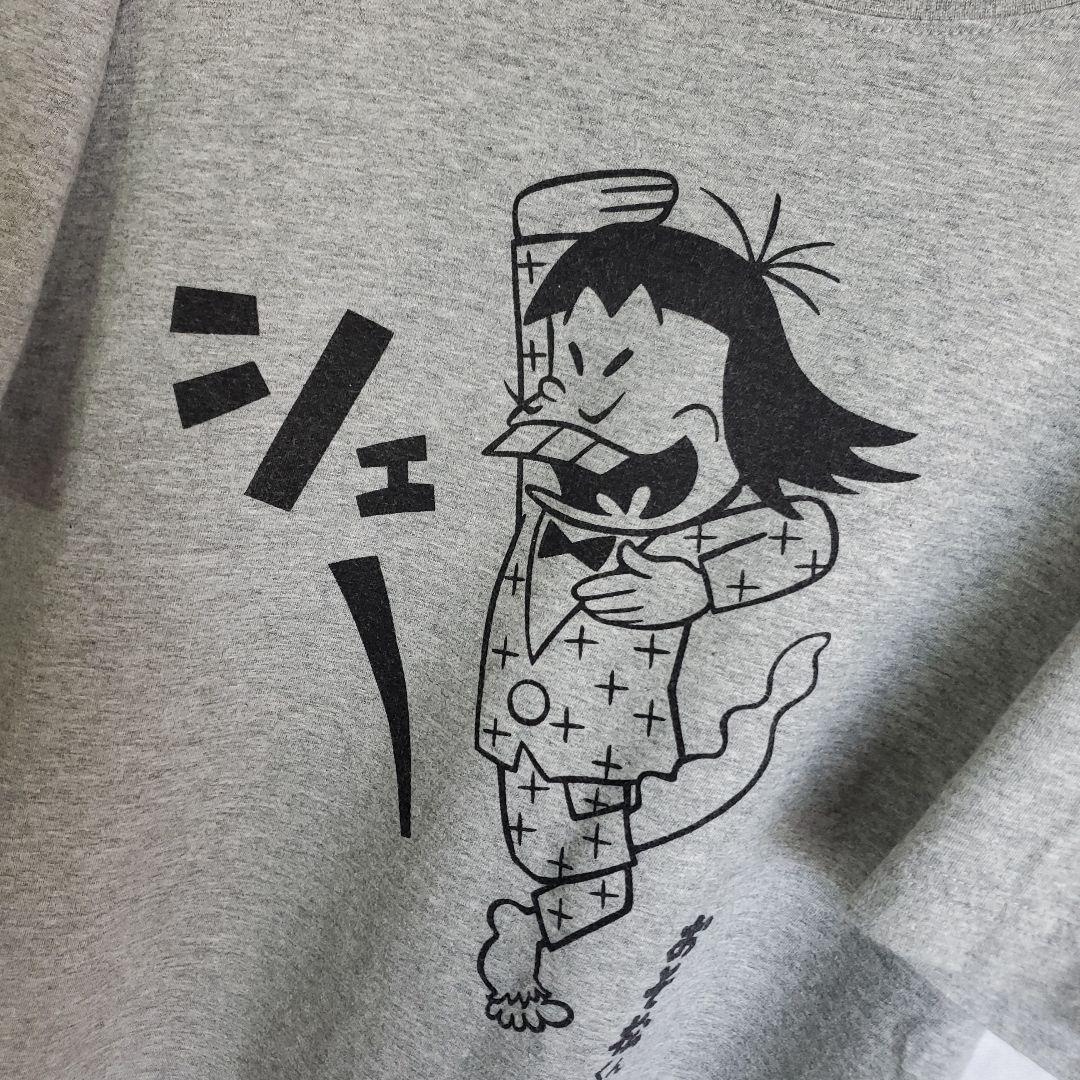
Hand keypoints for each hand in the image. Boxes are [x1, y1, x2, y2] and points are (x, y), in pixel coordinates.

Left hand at [572, 542, 709, 628]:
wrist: (706, 596)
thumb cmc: (683, 575)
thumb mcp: (662, 563)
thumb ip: (639, 559)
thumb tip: (624, 546)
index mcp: (645, 582)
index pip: (613, 585)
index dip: (594, 587)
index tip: (579, 589)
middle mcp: (644, 598)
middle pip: (613, 600)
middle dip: (594, 600)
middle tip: (578, 599)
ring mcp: (648, 612)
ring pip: (619, 612)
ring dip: (601, 611)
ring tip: (587, 609)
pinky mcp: (653, 621)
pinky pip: (630, 621)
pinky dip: (615, 619)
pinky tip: (605, 618)